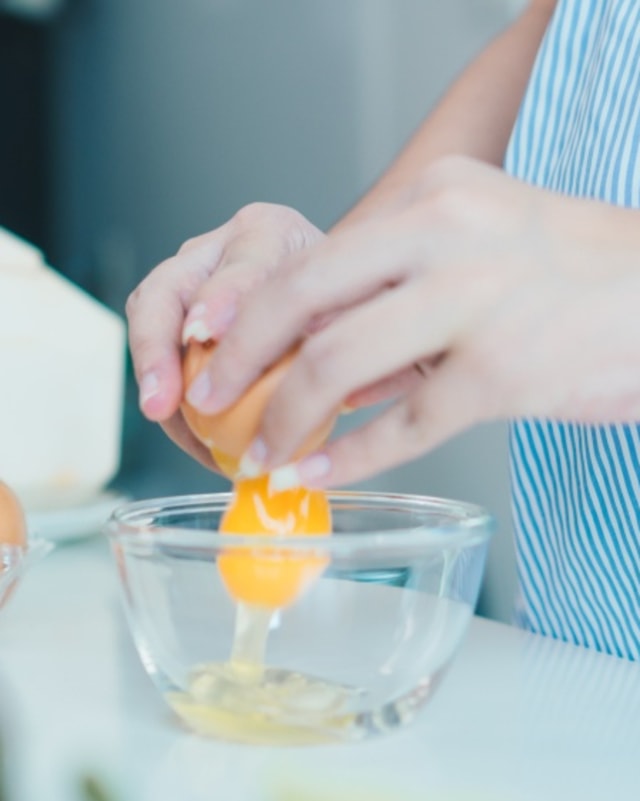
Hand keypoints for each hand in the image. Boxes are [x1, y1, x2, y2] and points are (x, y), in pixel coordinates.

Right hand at [125, 203, 323, 467]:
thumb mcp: (353, 309)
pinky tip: (188, 432)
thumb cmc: (341, 304)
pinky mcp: (174, 311)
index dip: (222, 299)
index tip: (206, 335)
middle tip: (162, 399)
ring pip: (149, 316)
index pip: (243, 264)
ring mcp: (189, 277)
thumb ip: (339, 328)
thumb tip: (323, 376)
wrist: (328, 298)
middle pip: (170, 286)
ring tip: (161, 416)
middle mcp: (219, 247)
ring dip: (152, 373)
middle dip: (158, 345)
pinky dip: (168, 393)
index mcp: (271, 234)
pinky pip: (156, 350)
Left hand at [187, 156, 639, 486]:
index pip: (313, 255)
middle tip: (211, 400)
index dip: (251, 310)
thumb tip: (320, 356)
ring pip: (339, 365)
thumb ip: (395, 294)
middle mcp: (446, 234)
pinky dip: (349, 457)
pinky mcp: (501, 373)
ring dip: (286, 419)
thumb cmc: (568, 275)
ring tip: (261, 454)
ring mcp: (473, 302)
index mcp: (434, 196)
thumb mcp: (477, 248)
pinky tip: (320, 474)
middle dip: (240, 358)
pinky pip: (401, 426)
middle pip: (303, 297)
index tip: (217, 348)